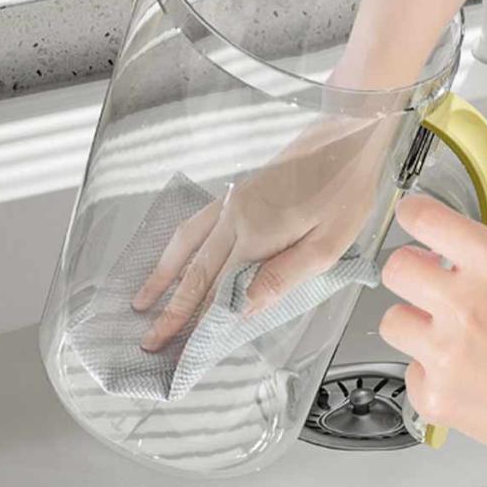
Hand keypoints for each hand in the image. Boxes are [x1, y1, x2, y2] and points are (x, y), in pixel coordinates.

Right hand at [132, 113, 396, 350]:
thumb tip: (244, 309)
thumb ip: (284, 276)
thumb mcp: (329, 243)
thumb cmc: (345, 190)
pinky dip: (175, 248)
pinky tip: (170, 259)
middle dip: (171, 310)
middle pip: (195, 273)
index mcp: (257, 235)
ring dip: (162, 277)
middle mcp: (234, 218)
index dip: (197, 323)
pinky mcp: (236, 193)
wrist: (345, 135)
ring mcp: (231, 203)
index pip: (219, 290)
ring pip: (185, 245)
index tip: (178, 351)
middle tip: (149, 342)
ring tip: (141, 302)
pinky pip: (194, 225)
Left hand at [379, 146, 486, 486]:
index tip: (417, 221)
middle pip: (395, 268)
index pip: (422, 219)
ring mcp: (444, 353)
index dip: (416, 216)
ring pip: (392, 319)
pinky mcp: (432, 394)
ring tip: (459, 335)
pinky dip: (431, 371)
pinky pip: (408, 369)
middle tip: (441, 286)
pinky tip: (466, 371)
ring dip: (417, 324)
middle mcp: (463, 306)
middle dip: (414, 272)